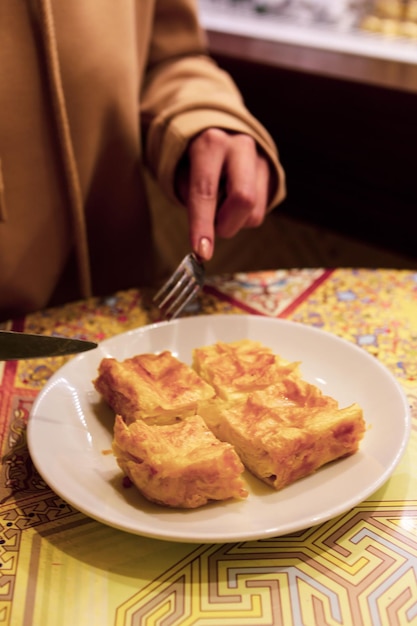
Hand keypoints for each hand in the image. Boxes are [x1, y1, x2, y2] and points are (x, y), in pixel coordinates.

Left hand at [176, 128, 270, 261]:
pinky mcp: (273, 172)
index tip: (202, 252)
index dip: (202, 225)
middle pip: (243, 200)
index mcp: (210, 143)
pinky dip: (243, 217)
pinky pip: (260, 212)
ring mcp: (261, 159)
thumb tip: (204, 238)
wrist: (220, 128)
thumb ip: (190, 198)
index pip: (206, 191)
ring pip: (254, 212)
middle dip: (225, 225)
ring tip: (221, 204)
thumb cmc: (194, 158)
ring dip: (233, 222)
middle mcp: (240, 147)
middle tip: (212, 228)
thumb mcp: (181, 172)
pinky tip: (233, 200)